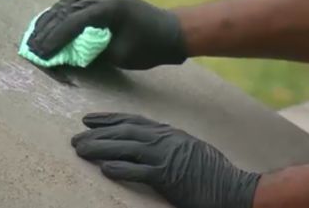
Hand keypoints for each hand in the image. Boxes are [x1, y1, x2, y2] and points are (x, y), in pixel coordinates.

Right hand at [27, 0, 186, 68]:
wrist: (172, 32)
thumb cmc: (150, 48)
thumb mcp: (120, 55)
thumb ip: (93, 51)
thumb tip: (67, 53)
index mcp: (110, 8)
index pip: (73, 21)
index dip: (54, 38)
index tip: (40, 53)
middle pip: (67, 9)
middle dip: (47, 29)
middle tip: (31, 46)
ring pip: (69, 3)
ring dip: (51, 19)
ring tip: (35, 35)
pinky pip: (78, 2)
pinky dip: (62, 13)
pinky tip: (51, 23)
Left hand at [72, 113, 260, 207]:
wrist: (232, 188)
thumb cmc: (211, 171)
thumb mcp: (187, 148)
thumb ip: (166, 142)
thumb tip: (145, 143)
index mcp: (168, 132)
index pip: (132, 121)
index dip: (108, 119)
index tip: (89, 120)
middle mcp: (164, 139)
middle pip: (124, 132)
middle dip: (97, 133)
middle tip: (75, 138)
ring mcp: (165, 156)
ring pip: (126, 147)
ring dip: (100, 148)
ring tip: (80, 150)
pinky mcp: (167, 176)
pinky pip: (138, 170)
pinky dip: (120, 168)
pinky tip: (104, 168)